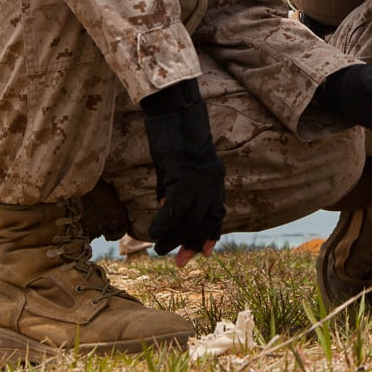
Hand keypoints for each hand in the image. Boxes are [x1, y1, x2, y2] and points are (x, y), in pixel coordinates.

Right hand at [140, 79, 224, 258]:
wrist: (173, 110)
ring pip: (190, 219)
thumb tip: (166, 211)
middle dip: (191, 244)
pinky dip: (164, 224)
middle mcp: (212, 181)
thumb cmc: (172, 134)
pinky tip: (154, 233)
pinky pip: (175, 210)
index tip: (204, 253)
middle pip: (204, 221)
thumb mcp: (176, 167)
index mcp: (215, 178)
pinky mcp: (184, 177)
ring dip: (175, 238)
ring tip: (160, 249)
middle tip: (179, 262)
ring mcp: (200, 180)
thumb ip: (175, 189)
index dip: (210, 235)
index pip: (216, 213)